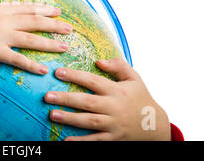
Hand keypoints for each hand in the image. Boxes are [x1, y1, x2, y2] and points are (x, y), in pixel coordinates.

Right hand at [0, 0, 72, 73]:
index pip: (27, 7)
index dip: (45, 9)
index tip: (58, 10)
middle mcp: (3, 20)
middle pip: (35, 21)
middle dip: (54, 25)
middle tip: (70, 28)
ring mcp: (0, 35)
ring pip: (31, 39)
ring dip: (50, 43)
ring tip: (65, 46)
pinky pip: (17, 59)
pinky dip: (31, 64)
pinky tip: (44, 69)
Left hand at [44, 58, 170, 139]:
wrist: (156, 125)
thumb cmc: (140, 97)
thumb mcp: (134, 78)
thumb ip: (118, 65)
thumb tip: (99, 61)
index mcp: (116, 90)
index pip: (93, 81)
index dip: (75, 75)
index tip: (58, 72)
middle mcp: (114, 107)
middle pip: (87, 102)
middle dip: (66, 99)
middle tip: (47, 96)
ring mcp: (113, 124)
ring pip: (89, 121)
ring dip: (70, 118)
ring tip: (52, 114)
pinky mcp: (113, 138)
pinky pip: (95, 140)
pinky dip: (81, 141)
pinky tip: (65, 140)